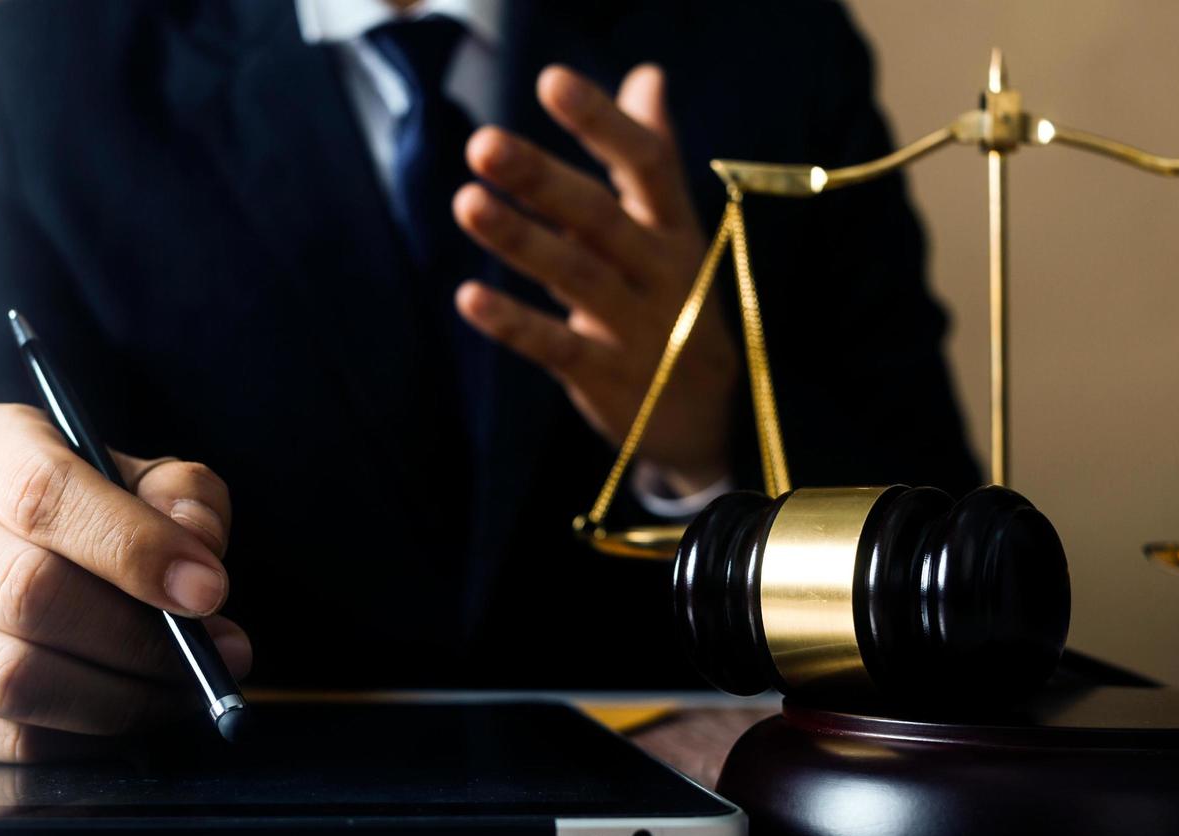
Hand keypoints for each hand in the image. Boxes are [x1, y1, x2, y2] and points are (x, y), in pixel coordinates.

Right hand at [0, 404, 252, 761]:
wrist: (15, 571)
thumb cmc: (89, 522)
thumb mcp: (142, 484)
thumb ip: (182, 498)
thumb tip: (196, 551)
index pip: (37, 490)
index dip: (130, 545)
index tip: (206, 590)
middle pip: (22, 588)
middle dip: (133, 635)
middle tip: (204, 654)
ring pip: (8, 676)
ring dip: (116, 696)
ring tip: (176, 689)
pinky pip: (3, 739)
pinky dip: (82, 740)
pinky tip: (123, 714)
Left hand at [453, 64, 735, 494]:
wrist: (713, 417)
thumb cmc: (672, 299)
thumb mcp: (669, 229)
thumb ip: (649, 155)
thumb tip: (645, 75)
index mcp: (677, 227)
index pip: (648, 164)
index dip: (602, 123)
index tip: (552, 80)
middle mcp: (665, 273)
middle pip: (603, 218)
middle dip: (542, 179)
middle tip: (482, 143)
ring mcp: (643, 330)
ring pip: (578, 278)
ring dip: (520, 240)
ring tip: (465, 202)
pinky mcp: (612, 382)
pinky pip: (560, 349)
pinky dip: (515, 324)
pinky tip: (467, 296)